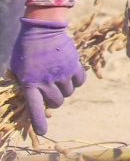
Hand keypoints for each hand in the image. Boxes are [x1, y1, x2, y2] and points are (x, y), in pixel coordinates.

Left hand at [10, 18, 84, 135]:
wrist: (43, 29)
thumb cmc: (26, 48)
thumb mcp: (18, 68)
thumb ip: (26, 83)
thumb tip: (33, 95)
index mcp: (30, 83)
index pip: (35, 108)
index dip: (39, 122)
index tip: (43, 131)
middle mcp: (47, 82)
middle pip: (56, 102)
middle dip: (54, 99)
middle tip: (50, 90)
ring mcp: (62, 74)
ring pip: (68, 92)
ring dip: (64, 89)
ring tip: (58, 77)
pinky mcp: (74, 66)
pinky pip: (79, 81)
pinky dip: (76, 80)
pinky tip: (70, 73)